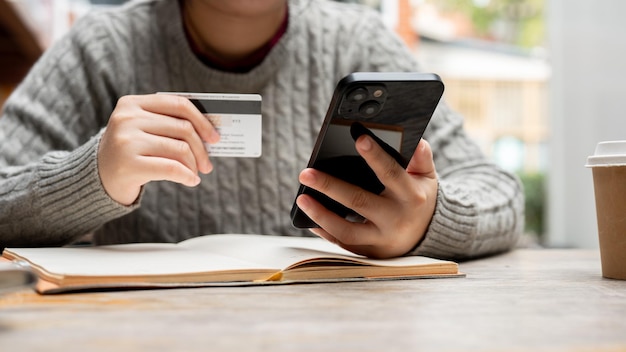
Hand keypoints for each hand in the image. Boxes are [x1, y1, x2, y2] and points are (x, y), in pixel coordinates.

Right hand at [98, 94, 219, 204]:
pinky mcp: (129, 164)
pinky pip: (172, 168)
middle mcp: (127, 118)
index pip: (178, 104)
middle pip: (183, 129)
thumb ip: (170, 124)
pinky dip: (187, 176)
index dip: (202, 121)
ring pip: (180, 149)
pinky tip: (191, 181)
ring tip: (195, 173)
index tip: (214, 137)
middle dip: (201, 149)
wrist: (97, 178)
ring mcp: (126, 141)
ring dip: (194, 165)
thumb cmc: (130, 152)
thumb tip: (210, 133)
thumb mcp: (143, 130)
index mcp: (132, 103)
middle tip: (207, 164)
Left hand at [296, 136, 437, 258]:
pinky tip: (309, 219)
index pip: (391, 173)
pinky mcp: (370, 251)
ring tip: (302, 199)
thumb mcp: (427, 179)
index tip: (359, 139)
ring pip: (346, 230)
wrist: (427, 237)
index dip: (375, 156)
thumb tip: (418, 142)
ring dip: (321, 215)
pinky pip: (343, 243)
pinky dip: (325, 232)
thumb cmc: (420, 199)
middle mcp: (395, 219)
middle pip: (359, 202)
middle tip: (306, 173)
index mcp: (410, 196)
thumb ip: (422, 160)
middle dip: (330, 187)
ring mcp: (381, 239)